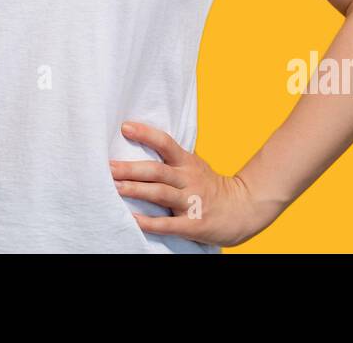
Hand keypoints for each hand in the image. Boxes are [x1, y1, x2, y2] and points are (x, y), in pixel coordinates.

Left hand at [110, 121, 258, 247]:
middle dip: (131, 169)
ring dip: (136, 190)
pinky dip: (150, 223)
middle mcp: (189, 179)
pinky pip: (169, 224)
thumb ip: (172, 159)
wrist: (244, 209)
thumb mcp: (194, 166)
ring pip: (160, 194)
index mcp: (187, 163)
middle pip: (157, 171)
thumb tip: (139, 145)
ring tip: (115, 188)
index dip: (146, 134)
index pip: (165, 143)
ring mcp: (192, 201)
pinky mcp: (194, 224)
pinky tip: (133, 220)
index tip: (125, 127)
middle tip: (108, 167)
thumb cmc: (211, 187)